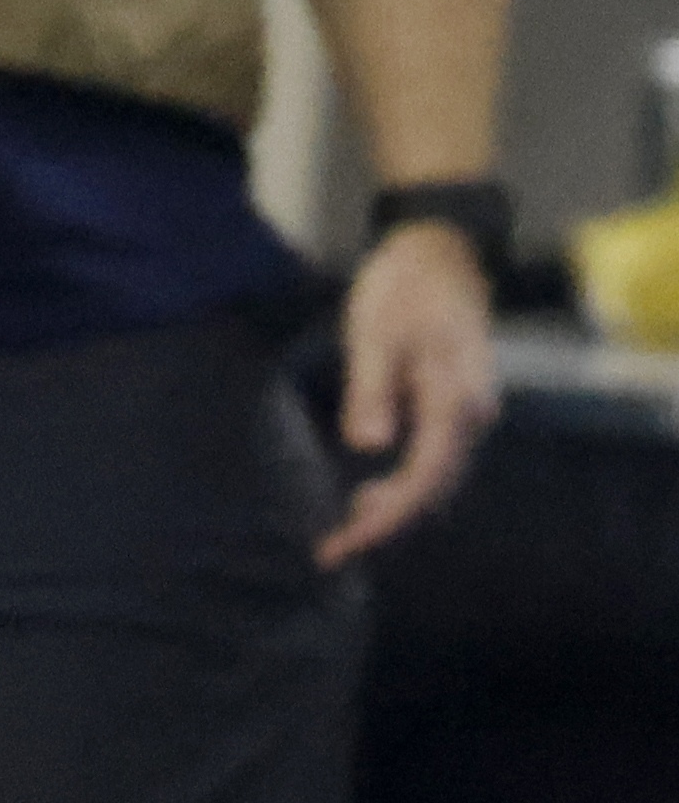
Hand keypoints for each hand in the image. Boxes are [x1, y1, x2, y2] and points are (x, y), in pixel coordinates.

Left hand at [322, 218, 499, 566]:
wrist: (439, 251)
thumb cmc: (403, 288)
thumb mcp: (375, 335)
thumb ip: (372, 391)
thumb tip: (369, 447)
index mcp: (455, 401)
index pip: (423, 480)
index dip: (384, 521)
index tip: (343, 544)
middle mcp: (472, 414)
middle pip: (433, 489)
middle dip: (386, 524)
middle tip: (332, 551)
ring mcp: (468, 411)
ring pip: (436, 478)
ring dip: (395, 509)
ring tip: (344, 532)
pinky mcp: (455, 405)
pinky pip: (434, 460)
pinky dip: (404, 485)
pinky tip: (370, 495)